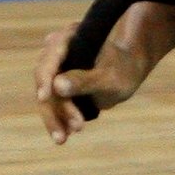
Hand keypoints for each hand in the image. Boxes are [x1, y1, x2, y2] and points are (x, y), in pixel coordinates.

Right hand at [34, 23, 146, 143]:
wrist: (128, 73)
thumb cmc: (124, 70)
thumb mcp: (108, 78)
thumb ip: (84, 81)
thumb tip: (56, 86)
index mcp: (68, 39)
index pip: (49, 59)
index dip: (45, 78)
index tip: (45, 97)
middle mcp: (56, 52)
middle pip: (45, 81)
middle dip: (56, 107)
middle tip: (77, 127)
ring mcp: (54, 70)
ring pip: (47, 96)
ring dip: (57, 118)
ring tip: (72, 134)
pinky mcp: (56, 86)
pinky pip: (52, 104)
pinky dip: (58, 120)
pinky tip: (64, 135)